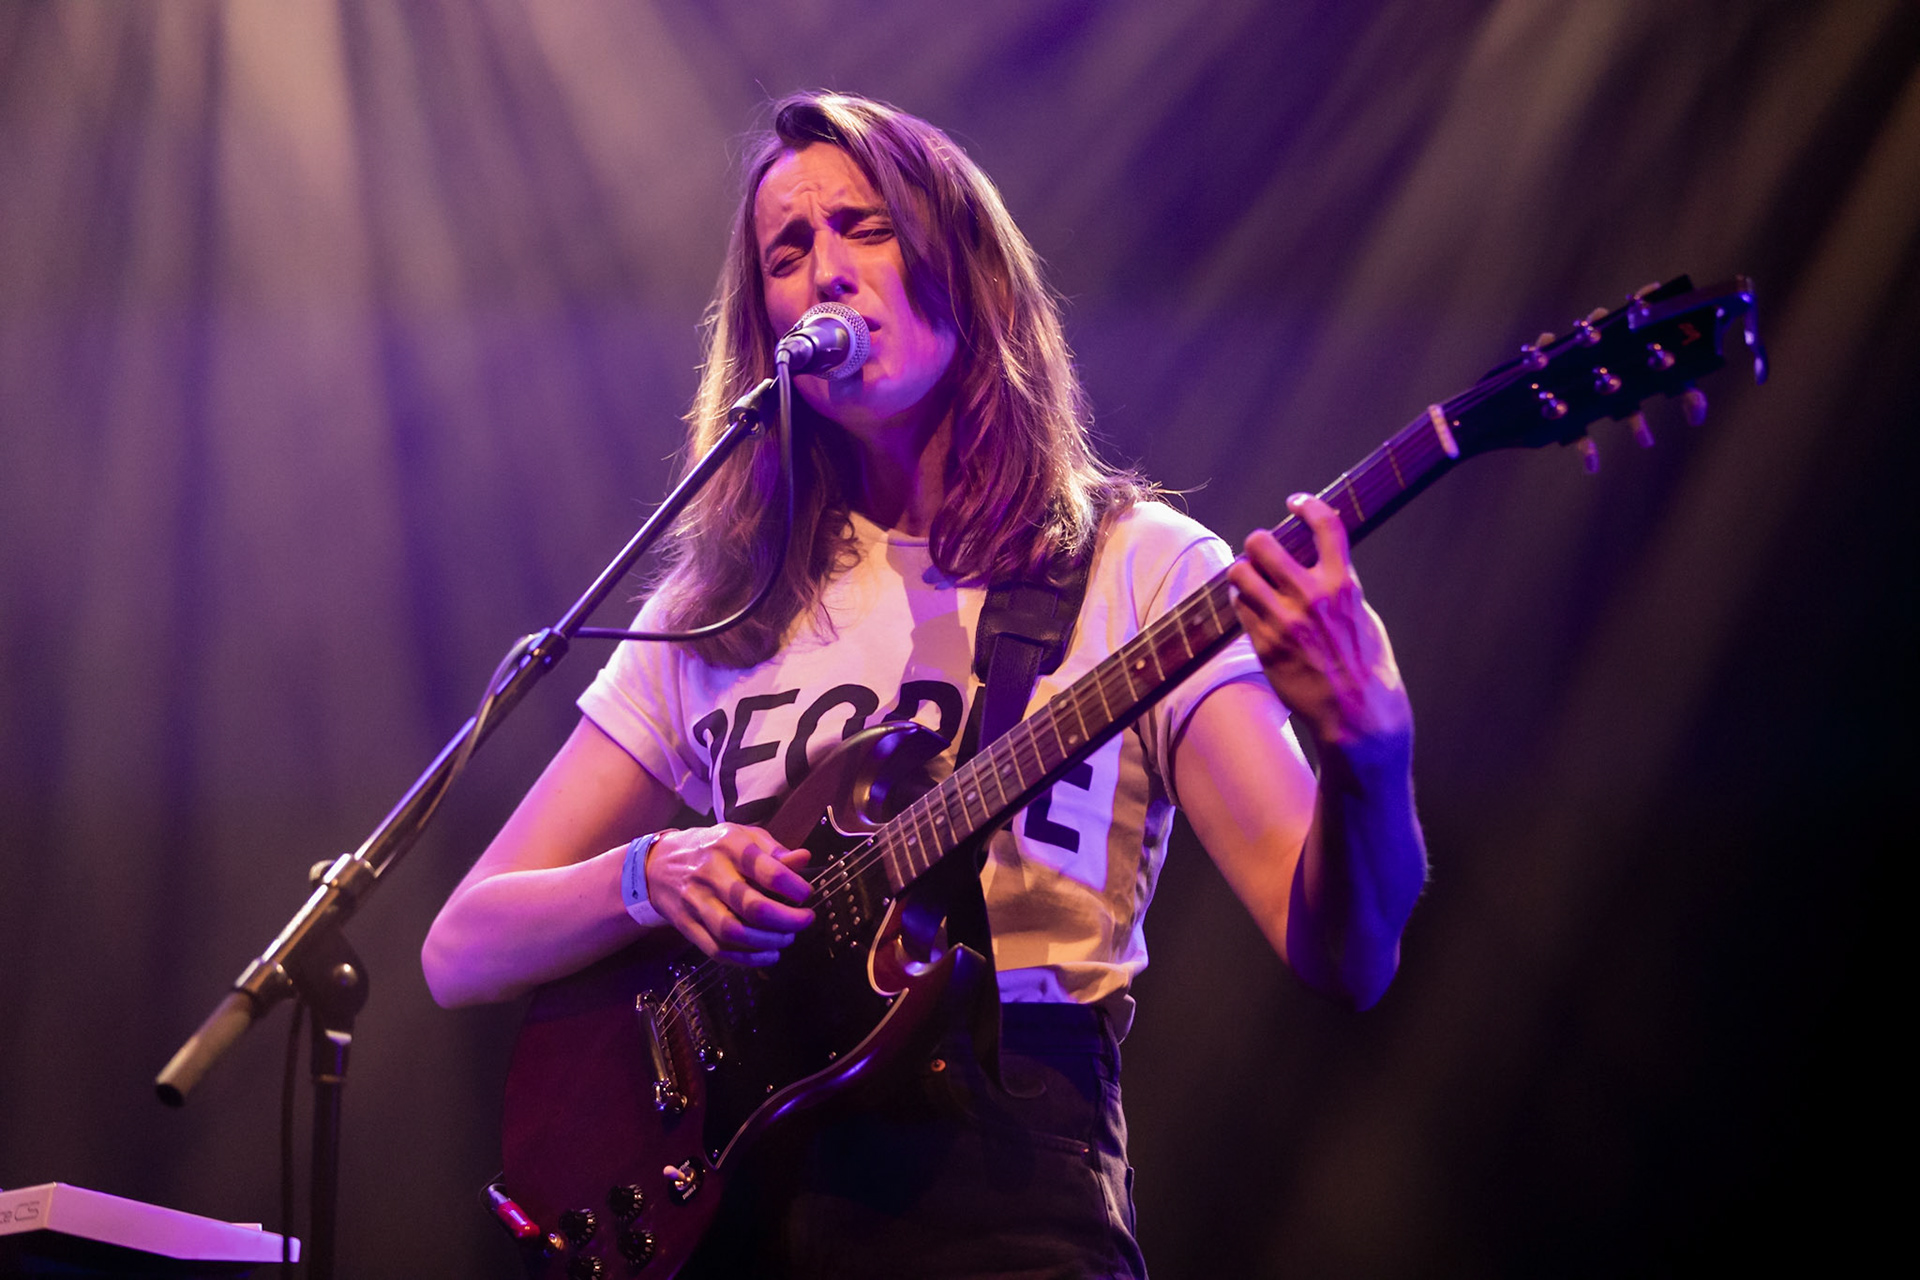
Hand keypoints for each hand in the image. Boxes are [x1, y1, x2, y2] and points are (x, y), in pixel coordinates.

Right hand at [643, 824, 815, 964]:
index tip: (806, 894)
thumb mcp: (742, 836)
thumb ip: (773, 850)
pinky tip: (768, 955)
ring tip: (787, 938)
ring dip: (767, 942)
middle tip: (805, 920)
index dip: (794, 887)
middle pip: (752, 906)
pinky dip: (747, 959)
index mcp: (729, 846)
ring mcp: (696, 902)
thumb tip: (804, 860)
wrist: (657, 865)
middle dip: (787, 920)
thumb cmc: (711, 849)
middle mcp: (710, 874)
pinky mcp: (687, 926)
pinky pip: (717, 950)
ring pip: (734, 933)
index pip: (767, 871)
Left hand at [1227, 494, 1412, 763]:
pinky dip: (1241, 603)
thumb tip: (1320, 566)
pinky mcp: (1265, 645)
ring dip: (1243, 572)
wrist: (1357, 715)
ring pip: (1240, 573)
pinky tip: (1251, 609)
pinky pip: (1239, 608)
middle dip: (1258, 542)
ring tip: (1250, 580)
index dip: (1308, 505)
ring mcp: (1284, 621)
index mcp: (1344, 585)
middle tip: (1260, 551)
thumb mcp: (1364, 616)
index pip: (1326, 526)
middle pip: (1263, 543)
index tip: (1296, 502)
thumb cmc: (1366, 666)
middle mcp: (1311, 597)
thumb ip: (1341, 588)